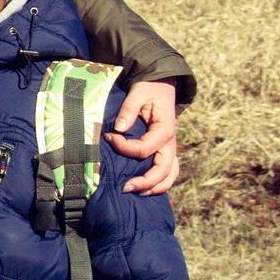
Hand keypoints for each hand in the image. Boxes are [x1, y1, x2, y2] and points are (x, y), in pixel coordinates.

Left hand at [106, 80, 178, 195]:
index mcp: (164, 130)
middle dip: (144, 182)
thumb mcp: (138, 93)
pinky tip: (146, 189)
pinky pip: (169, 171)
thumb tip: (118, 129)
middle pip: (162, 170)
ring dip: (155, 187)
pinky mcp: (167, 150)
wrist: (162, 86)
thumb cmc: (149, 90)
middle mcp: (170, 143)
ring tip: (136, 193)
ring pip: (170, 175)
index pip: (144, 149)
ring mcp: (170, 148)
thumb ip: (129, 109)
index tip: (109, 137)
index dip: (123, 147)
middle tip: (124, 187)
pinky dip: (161, 183)